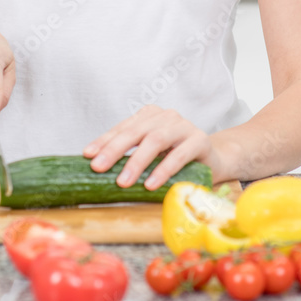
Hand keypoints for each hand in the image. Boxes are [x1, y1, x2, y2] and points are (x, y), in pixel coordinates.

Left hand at [81, 105, 225, 190]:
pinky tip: (150, 184)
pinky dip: (162, 170)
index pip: (122, 128)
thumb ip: (130, 156)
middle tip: (98, 168)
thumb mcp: (150, 156)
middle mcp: (166, 116)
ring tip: (123, 182)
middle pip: (136, 132)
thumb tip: (96, 167)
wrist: (213, 162)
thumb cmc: (175, 160)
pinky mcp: (200, 140)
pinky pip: (178, 155)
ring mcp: (184, 126)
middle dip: (114, 150)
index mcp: (150, 116)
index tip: (87, 155)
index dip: (104, 141)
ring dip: (137, 162)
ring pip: (155, 140)